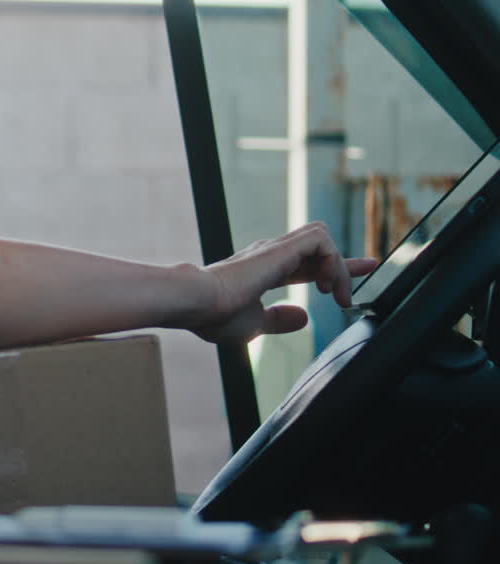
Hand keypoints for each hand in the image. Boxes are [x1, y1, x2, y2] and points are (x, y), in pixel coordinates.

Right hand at [192, 222, 376, 344]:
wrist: (197, 303)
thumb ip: (278, 320)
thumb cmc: (215, 315)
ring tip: (336, 294)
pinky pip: (321, 240)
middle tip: (367, 272)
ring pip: (321, 238)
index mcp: (265, 271)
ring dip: (336, 265)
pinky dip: (331, 260)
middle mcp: (271, 255)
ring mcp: (276, 249)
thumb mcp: (254, 324)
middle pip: (318, 249)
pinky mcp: (281, 249)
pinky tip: (326, 284)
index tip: (347, 287)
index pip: (305, 267)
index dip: (331, 273)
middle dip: (345, 263)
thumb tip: (303, 318)